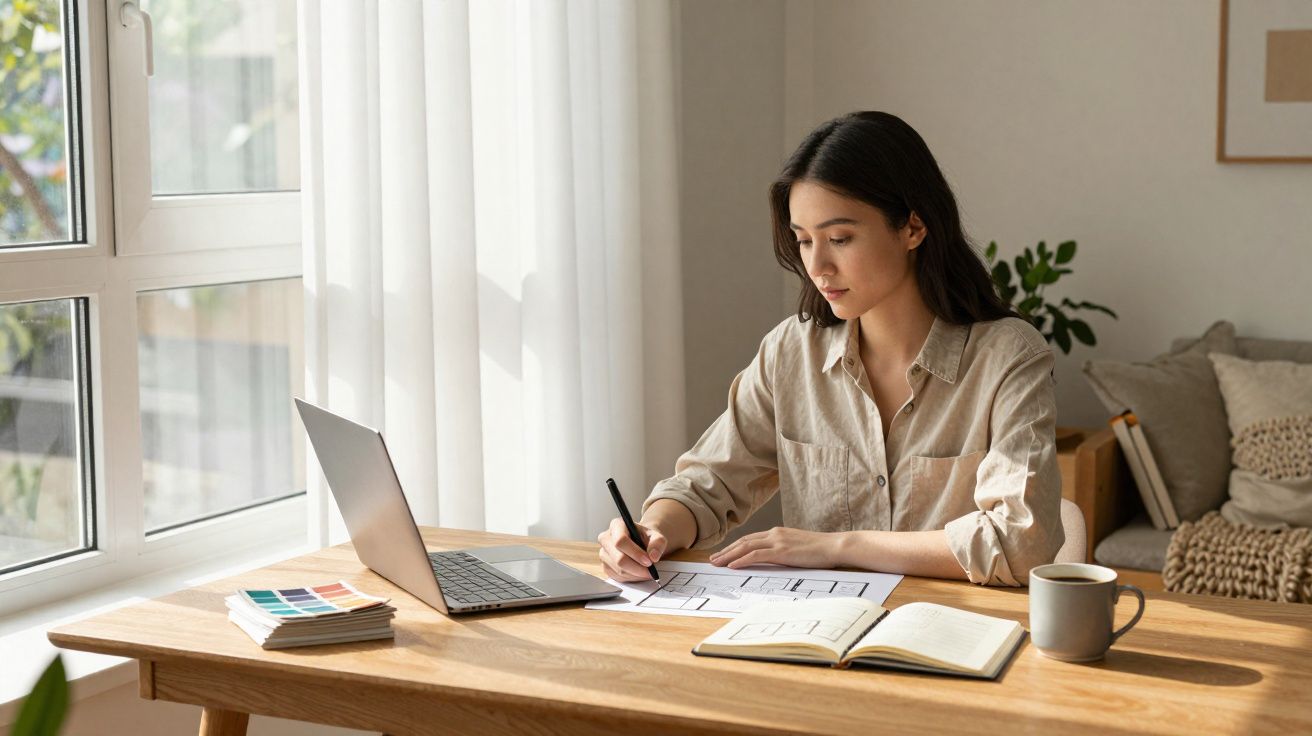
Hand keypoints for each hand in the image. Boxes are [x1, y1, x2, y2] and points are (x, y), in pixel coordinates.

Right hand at [597, 517, 666, 581]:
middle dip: (637, 567)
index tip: (649, 561)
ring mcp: (603, 553)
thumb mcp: (656, 536)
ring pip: (619, 570)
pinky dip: (631, 578)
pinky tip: (639, 573)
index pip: (621, 541)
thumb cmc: (646, 538)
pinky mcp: (605, 566)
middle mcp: (606, 538)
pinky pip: (618, 577)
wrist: (640, 543)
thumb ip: (658, 543)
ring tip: (647, 572)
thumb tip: (653, 556)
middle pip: (618, 558)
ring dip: (636, 574)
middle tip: (651, 571)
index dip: (635, 553)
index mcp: (616, 525)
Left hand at [709, 527, 842, 569]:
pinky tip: (732, 565)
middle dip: (727, 551)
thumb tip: (774, 560)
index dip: (735, 546)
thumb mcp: (798, 547)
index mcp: (778, 532)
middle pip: (744, 541)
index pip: (750, 539)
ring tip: (717, 563)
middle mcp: (774, 534)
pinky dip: (742, 559)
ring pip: (746, 547)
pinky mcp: (782, 551)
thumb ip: (784, 550)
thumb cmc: (820, 550)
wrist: (835, 546)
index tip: (724, 554)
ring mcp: (777, 541)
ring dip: (729, 555)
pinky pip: (756, 555)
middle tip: (713, 559)